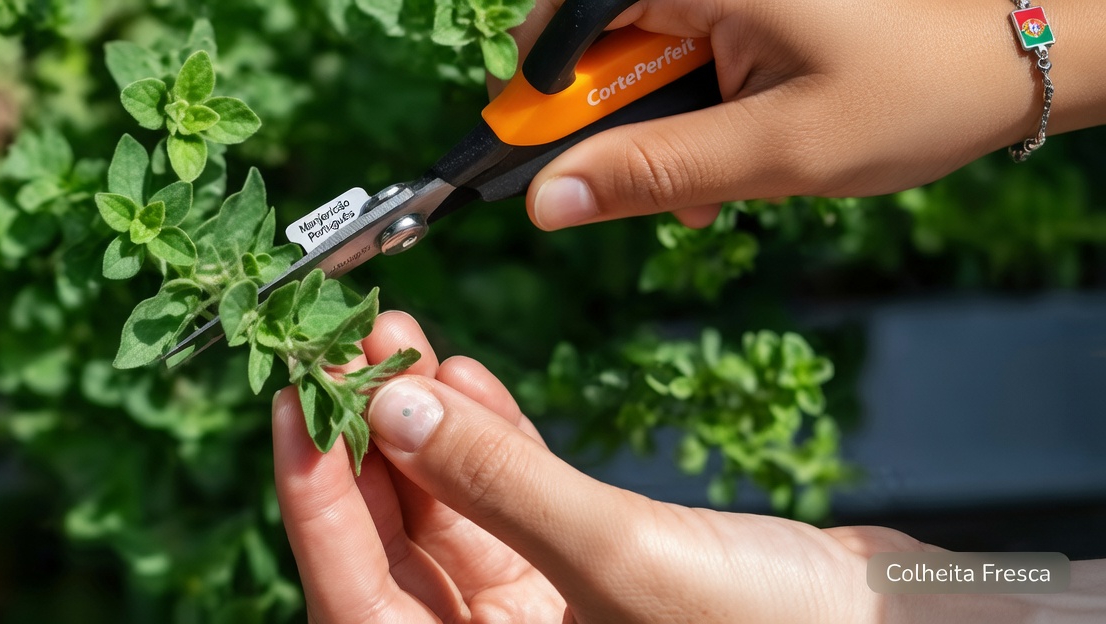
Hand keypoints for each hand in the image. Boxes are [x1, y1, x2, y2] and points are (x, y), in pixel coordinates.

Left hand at [272, 311, 1099, 622]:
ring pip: (447, 507)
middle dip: (366, 439)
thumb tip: (392, 406)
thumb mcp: (621, 558)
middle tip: (351, 346)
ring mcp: (540, 605)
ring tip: (403, 337)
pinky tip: (468, 376)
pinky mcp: (587, 564)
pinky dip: (489, 436)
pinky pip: (509, 496)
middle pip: (391, 542)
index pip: (354, 594)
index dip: (311, 500)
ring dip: (422, 423)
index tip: (290, 404)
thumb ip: (499, 484)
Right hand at [507, 0, 1105, 231]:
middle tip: (641, 192)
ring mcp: (721, 1)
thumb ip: (653, 173)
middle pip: (594, 47)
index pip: (567, 16)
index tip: (530, 160)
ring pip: (632, 68)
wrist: (1007, 73)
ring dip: (649, 139)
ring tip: (705, 193)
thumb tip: (545, 203)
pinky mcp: (738, 22)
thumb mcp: (774, 151)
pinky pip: (674, 71)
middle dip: (606, 128)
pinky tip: (725, 172)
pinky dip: (683, 127)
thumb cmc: (909, 97)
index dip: (539, 88)